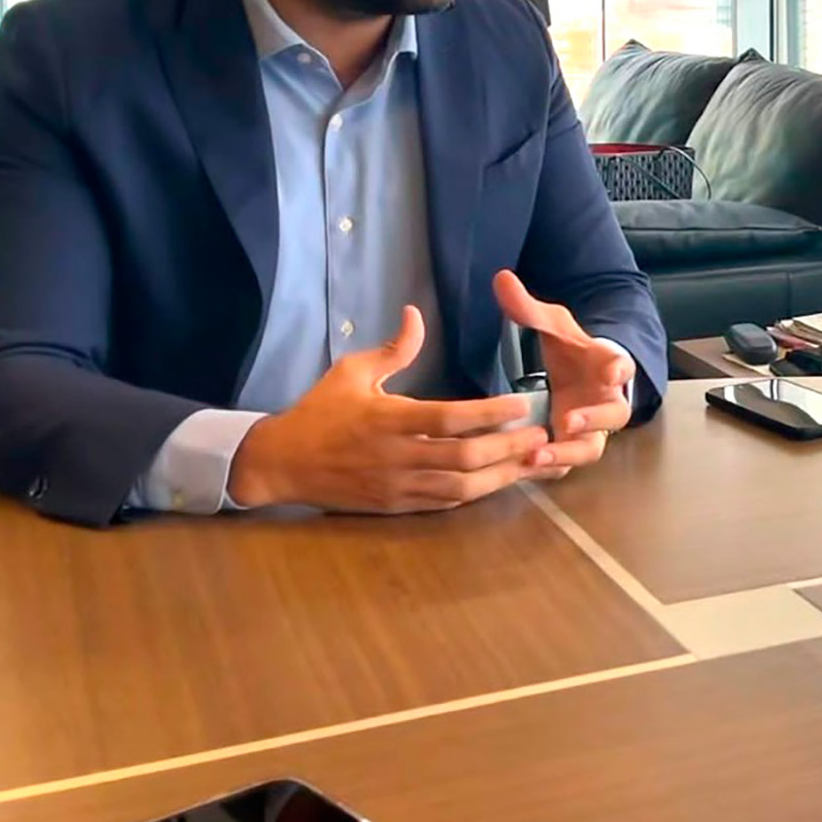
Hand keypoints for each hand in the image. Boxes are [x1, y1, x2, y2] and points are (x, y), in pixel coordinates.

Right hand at [228, 306, 552, 512]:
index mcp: (389, 419)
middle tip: (540, 435)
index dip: (489, 413)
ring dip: (499, 476)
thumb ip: (392, 349)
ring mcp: (397, 486)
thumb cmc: (319, 412)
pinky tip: (497, 482)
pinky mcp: (395, 506)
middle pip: (464, 457)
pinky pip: (443, 505)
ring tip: (531, 463)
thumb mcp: (351, 372)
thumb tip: (416, 315)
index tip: (520, 404)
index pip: (449, 418)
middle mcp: (397, 456)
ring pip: (459, 487)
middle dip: (507, 448)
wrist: (281, 464)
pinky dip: (473, 495)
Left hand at [494, 270, 635, 476]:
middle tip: (568, 420)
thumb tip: (501, 278)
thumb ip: (528, 308)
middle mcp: (607, 400)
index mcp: (607, 365)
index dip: (617, 368)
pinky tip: (525, 468)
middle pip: (614, 415)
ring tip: (537, 454)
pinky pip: (568, 464)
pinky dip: (551, 467)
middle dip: (593, 419)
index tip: (613, 371)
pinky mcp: (574, 447)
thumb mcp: (553, 326)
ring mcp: (592, 429)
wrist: (587, 376)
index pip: (620, 364)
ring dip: (567, 452)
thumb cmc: (575, 351)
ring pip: (591, 448)